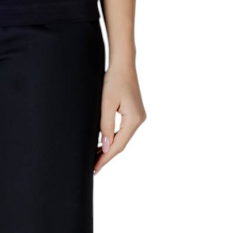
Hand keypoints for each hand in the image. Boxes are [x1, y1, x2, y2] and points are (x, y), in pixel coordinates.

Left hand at [94, 58, 146, 173]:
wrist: (122, 64)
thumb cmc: (113, 80)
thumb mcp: (106, 103)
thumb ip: (106, 126)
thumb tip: (106, 147)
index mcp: (134, 119)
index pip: (119, 145)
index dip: (106, 157)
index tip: (95, 168)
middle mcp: (139, 120)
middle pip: (122, 143)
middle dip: (107, 155)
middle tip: (93, 167)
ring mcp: (138, 116)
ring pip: (122, 138)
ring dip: (110, 147)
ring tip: (95, 158)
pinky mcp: (134, 113)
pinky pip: (123, 130)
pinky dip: (113, 138)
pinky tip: (104, 143)